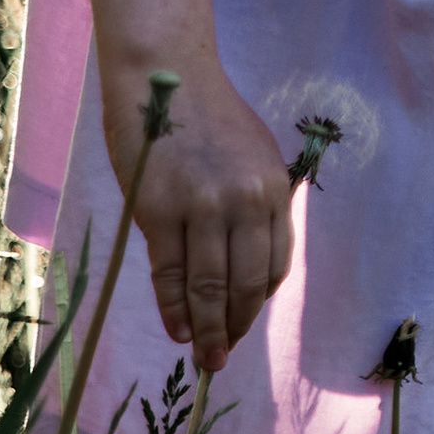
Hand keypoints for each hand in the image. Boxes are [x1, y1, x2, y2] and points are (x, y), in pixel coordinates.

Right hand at [106, 55, 293, 374]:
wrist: (166, 74)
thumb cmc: (209, 116)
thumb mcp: (254, 156)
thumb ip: (256, 205)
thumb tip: (248, 264)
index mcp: (271, 190)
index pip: (275, 265)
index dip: (258, 302)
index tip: (244, 322)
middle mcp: (244, 202)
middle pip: (244, 284)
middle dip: (234, 327)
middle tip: (222, 358)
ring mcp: (201, 208)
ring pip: (208, 287)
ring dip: (207, 330)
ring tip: (204, 357)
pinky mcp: (158, 211)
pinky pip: (169, 274)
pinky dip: (174, 309)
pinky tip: (177, 330)